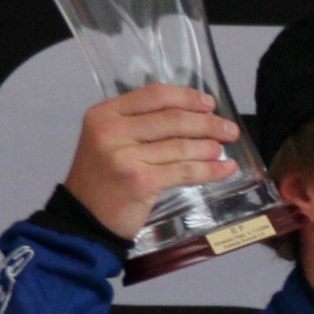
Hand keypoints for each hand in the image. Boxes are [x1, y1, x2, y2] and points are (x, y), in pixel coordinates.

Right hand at [64, 80, 236, 240]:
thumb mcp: (110, 141)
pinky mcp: (141, 181)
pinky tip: (226, 169)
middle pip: (173, 119)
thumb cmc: (103, 178)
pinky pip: (185, 171)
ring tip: (223, 150)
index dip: (187, 97)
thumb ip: (141, 124)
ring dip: (210, 148)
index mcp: (105, 114)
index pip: (154, 95)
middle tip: (229, 130)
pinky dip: (211, 170)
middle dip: (208, 123)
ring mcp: (125, 157)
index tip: (209, 104)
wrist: (84, 218)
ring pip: (181, 146)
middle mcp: (112, 131)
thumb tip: (194, 115)